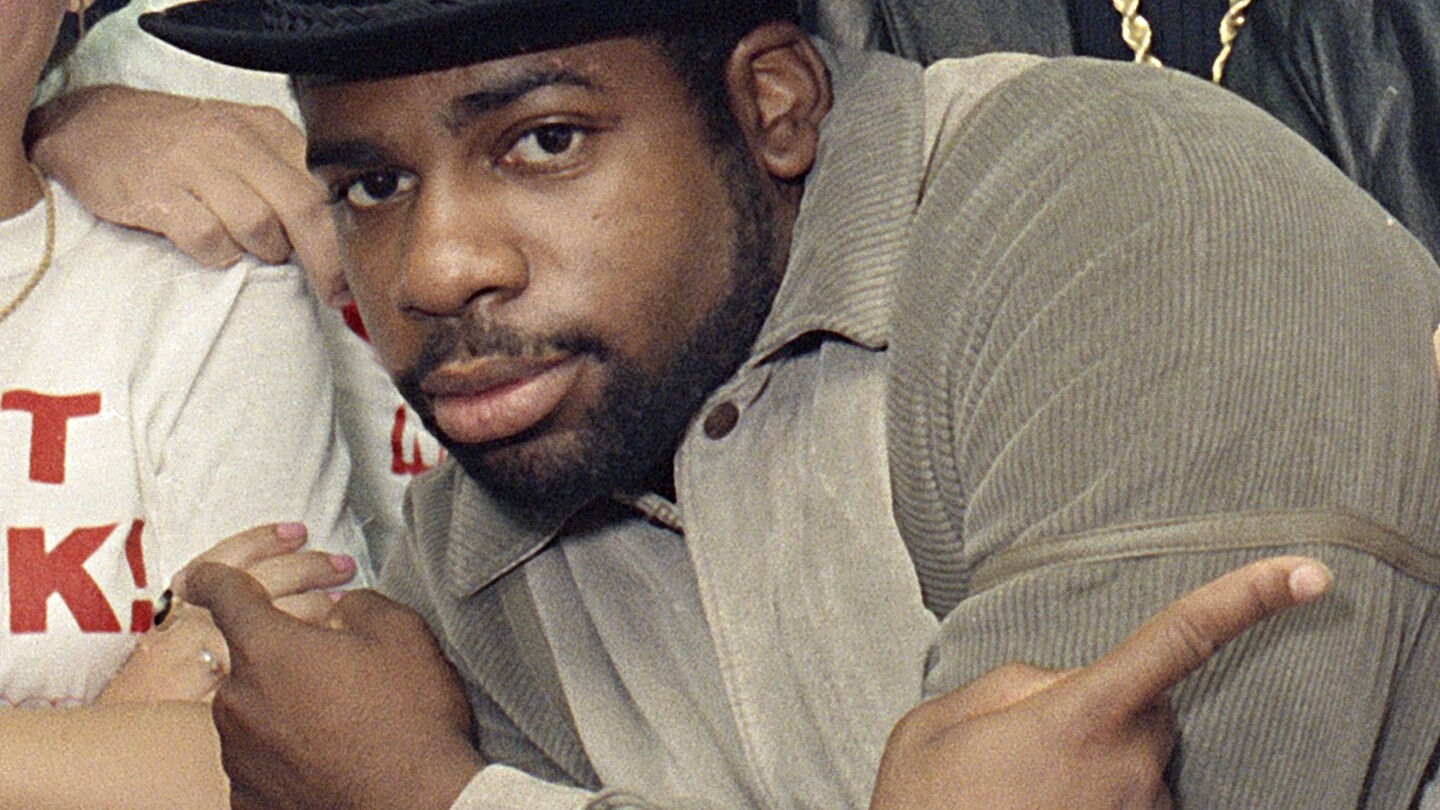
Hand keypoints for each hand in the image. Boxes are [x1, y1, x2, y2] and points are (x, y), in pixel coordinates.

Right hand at [27, 85, 350, 305]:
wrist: (92, 125)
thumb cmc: (182, 143)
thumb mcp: (243, 140)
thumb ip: (289, 175)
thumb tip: (339, 235)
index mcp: (267, 128)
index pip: (325, 184)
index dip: (347, 235)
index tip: (356, 273)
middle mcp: (235, 140)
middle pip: (304, 207)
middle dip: (327, 260)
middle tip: (332, 293)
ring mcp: (194, 164)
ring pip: (259, 226)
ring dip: (265, 252)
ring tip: (253, 251)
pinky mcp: (157, 192)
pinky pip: (207, 239)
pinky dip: (219, 255)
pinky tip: (213, 249)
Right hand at [96, 523, 356, 705]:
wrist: (118, 735)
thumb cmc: (148, 678)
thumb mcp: (168, 626)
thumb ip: (205, 599)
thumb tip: (264, 571)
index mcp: (178, 603)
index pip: (223, 558)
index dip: (263, 539)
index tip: (298, 530)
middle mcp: (191, 625)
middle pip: (259, 582)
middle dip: (308, 568)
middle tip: (343, 564)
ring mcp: (204, 662)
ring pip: (272, 623)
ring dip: (316, 607)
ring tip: (345, 603)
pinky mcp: (218, 698)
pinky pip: (269, 669)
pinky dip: (303, 656)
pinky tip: (325, 649)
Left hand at [183, 562, 481, 809]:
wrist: (420, 804)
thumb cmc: (410, 721)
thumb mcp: (401, 634)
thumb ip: (360, 605)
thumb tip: (344, 610)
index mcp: (268, 648)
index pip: (222, 593)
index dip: (212, 578)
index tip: (203, 579)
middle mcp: (238, 700)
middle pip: (246, 662)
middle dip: (281, 659)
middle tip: (333, 671)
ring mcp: (238, 756)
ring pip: (251, 713)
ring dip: (283, 709)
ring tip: (341, 723)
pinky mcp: (248, 799)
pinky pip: (259, 763)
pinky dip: (285, 757)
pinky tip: (327, 759)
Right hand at [870, 556, 1332, 809]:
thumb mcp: (938, 724)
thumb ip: (1010, 684)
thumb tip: (1056, 687)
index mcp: (1081, 717)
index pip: (1180, 638)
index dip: (1249, 598)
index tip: (1309, 573)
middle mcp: (1131, 769)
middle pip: (1144, 705)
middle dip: (1096, 706)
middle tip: (1023, 744)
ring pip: (1135, 760)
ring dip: (1089, 764)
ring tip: (1021, 794)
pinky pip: (1129, 803)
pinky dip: (1091, 801)